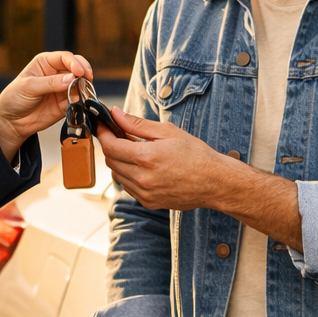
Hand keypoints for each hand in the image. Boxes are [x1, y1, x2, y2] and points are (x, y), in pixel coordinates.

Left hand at [0, 51, 94, 161]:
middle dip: (84, 72)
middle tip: (88, 79)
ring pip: (81, 83)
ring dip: (85, 87)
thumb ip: (50, 83)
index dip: (74, 63)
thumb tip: (72, 78)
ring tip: (82, 93)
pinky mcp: (66, 103)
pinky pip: (78, 100)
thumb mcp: (28, 87)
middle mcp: (57, 73)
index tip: (79, 72)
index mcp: (46, 62)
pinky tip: (78, 103)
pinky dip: (82, 101)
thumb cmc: (14, 98)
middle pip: (77, 67)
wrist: (11, 121)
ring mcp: (63, 88)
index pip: (65, 57)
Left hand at [96, 109, 230, 211]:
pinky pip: (128, 187)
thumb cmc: (195, 154)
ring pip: (117, 175)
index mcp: (147, 158)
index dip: (103, 134)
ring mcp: (145, 193)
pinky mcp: (149, 202)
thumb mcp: (168, 132)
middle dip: (112, 146)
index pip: (110, 147)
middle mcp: (143, 179)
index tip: (103, 126)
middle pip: (110, 161)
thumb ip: (137, 124)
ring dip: (120, 161)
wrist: (214, 182)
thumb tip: (116, 114)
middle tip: (122, 135)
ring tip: (136, 151)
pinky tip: (143, 167)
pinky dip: (129, 175)